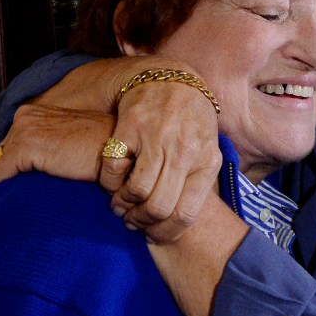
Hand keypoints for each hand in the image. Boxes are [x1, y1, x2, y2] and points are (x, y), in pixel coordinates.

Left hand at [0, 104, 114, 193]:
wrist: (122, 154)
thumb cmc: (104, 156)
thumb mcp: (74, 149)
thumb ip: (54, 154)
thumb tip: (36, 178)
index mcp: (38, 113)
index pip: (12, 146)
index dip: (9, 170)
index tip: (6, 191)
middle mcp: (27, 116)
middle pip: (1, 154)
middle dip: (2, 178)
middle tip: (0, 202)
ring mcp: (25, 129)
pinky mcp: (26, 146)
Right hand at [105, 78, 221, 243]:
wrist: (171, 79)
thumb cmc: (191, 121)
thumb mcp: (208, 149)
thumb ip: (200, 181)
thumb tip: (184, 220)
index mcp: (205, 161)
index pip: (185, 214)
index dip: (164, 233)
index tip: (153, 235)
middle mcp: (183, 151)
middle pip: (158, 207)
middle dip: (141, 221)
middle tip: (133, 221)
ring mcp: (156, 138)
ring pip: (135, 191)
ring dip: (122, 205)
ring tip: (120, 204)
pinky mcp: (130, 127)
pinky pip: (113, 169)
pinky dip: (108, 183)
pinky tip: (113, 182)